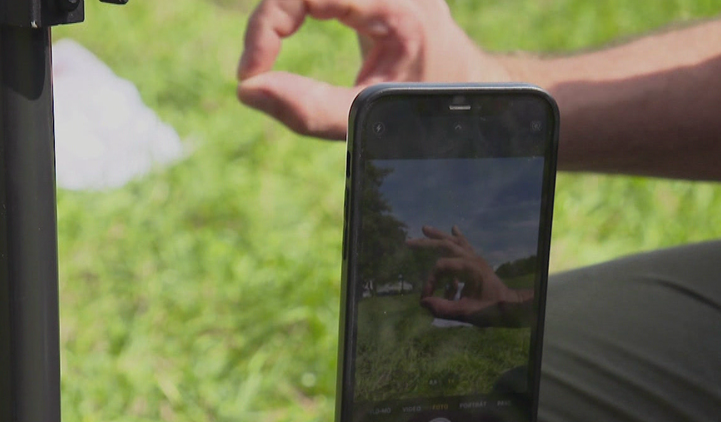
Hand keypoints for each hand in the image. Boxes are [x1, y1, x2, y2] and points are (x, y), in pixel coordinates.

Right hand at [237, 0, 510, 138]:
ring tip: (266, 53)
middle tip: (257, 67)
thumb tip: (249, 90)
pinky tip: (281, 39)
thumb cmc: (429, 108)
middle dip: (271, 21)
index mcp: (398, 7)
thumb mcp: (371, 113)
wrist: (470, 91)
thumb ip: (314, 109)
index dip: (267, 26)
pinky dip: (292, 10)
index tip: (252, 73)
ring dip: (280, 15)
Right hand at [407, 226, 531, 326]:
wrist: (510, 306)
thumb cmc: (490, 310)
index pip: (441, 267)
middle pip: (445, 245)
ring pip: (455, 242)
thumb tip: (423, 303)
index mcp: (469, 268)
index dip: (430, 282)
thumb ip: (444, 308)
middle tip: (408, 243)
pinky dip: (458, 237)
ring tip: (425, 227)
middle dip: (426, 244)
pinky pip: (466, 245)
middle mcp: (472, 258)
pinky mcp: (478, 262)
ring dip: (439, 235)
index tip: (426, 298)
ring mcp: (476, 258)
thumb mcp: (466, 313)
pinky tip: (454, 228)